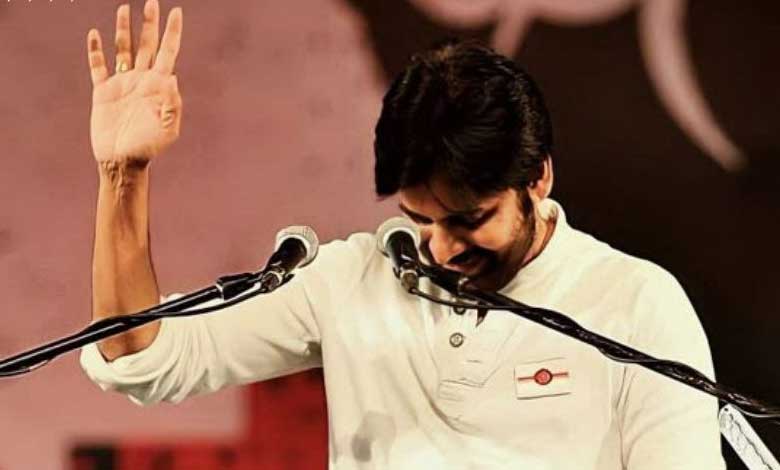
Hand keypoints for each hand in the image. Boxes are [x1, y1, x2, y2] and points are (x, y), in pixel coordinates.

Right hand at [87, 0, 182, 164]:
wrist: (122, 162)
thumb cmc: (149, 149)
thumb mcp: (167, 129)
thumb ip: (172, 104)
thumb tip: (172, 76)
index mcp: (159, 86)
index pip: (168, 52)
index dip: (172, 32)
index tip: (176, 11)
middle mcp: (142, 81)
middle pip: (147, 45)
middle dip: (150, 24)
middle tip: (152, 2)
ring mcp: (122, 84)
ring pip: (124, 50)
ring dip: (124, 30)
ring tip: (124, 9)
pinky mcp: (103, 92)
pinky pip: (98, 66)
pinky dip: (96, 51)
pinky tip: (95, 34)